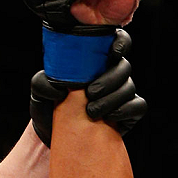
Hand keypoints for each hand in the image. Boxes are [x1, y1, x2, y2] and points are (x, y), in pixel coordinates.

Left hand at [30, 29, 145, 144]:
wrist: (57, 137)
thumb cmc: (49, 109)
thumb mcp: (39, 94)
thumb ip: (42, 83)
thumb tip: (58, 87)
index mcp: (94, 60)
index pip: (116, 41)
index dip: (120, 42)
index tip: (112, 53)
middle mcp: (111, 73)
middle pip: (124, 67)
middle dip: (110, 79)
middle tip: (90, 93)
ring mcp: (122, 93)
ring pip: (129, 87)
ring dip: (112, 98)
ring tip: (91, 111)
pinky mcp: (129, 113)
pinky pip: (138, 106)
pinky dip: (125, 110)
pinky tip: (109, 117)